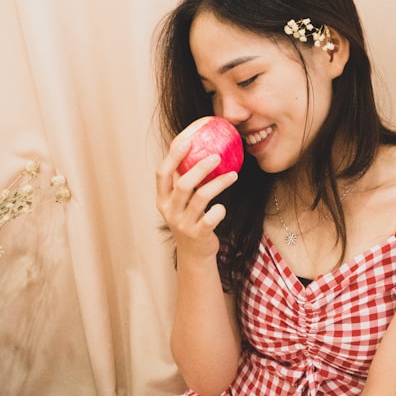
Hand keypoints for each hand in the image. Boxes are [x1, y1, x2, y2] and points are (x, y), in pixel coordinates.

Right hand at [155, 121, 237, 257]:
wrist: (194, 254)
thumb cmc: (191, 219)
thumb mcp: (182, 202)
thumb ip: (185, 181)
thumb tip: (200, 148)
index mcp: (163, 199)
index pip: (162, 174)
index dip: (173, 157)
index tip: (187, 141)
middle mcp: (169, 211)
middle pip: (183, 184)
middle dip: (200, 168)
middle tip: (217, 156)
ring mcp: (182, 224)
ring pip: (201, 198)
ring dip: (219, 184)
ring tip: (234, 175)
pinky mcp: (197, 235)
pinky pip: (210, 218)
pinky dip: (219, 210)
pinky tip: (223, 207)